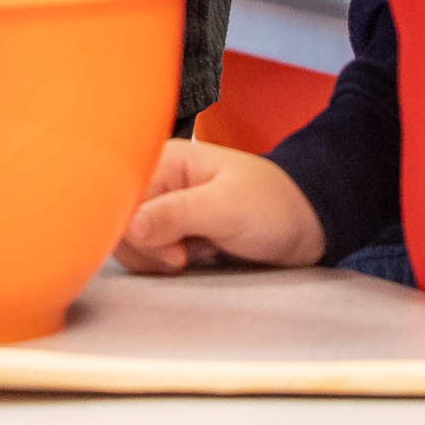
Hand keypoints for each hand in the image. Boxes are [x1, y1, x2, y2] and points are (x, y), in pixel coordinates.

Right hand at [113, 138, 328, 274]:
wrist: (304, 228)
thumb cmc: (273, 207)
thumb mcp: (228, 208)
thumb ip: (177, 215)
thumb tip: (131, 226)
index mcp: (164, 160)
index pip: (120, 200)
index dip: (137, 232)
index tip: (173, 250)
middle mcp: (156, 182)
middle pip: (120, 225)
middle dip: (152, 250)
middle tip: (187, 255)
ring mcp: (162, 208)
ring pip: (132, 245)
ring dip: (161, 259)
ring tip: (196, 252)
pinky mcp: (171, 232)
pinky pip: (148, 255)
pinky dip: (167, 264)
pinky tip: (194, 257)